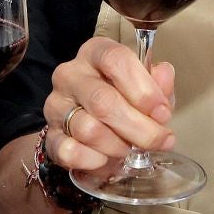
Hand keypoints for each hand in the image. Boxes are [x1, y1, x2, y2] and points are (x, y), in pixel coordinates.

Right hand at [43, 36, 175, 173]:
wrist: (97, 126)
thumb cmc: (126, 100)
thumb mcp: (149, 88)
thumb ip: (159, 82)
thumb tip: (164, 74)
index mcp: (95, 53)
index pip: (115, 60)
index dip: (143, 89)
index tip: (162, 113)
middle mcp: (70, 74)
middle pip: (103, 101)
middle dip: (139, 128)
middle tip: (158, 141)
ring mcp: (55, 105)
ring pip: (88, 130)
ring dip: (118, 146)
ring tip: (129, 148)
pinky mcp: (49, 136)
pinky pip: (70, 152)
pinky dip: (95, 161)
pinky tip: (106, 158)